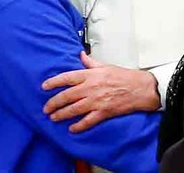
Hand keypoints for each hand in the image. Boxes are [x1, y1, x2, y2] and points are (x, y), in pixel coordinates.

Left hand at [41, 52, 160, 132]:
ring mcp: (96, 101)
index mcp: (90, 75)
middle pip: (67, 96)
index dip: (54, 82)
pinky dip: (79, 126)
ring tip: (53, 118)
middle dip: (54, 103)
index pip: (67, 77)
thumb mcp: (105, 65)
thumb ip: (90, 62)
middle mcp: (91, 88)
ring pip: (74, 109)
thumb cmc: (124, 76)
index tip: (44, 86)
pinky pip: (88, 121)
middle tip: (46, 108)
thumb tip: (81, 55)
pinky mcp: (104, 112)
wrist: (140, 88)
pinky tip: (72, 128)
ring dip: (62, 114)